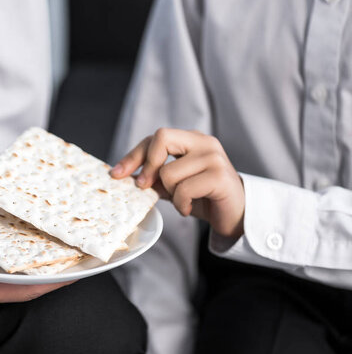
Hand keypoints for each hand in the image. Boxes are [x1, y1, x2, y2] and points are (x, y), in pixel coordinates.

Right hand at [0, 223, 71, 306]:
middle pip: (17, 275)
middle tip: (78, 245)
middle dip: (48, 264)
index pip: (15, 289)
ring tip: (57, 231)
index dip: (49, 282)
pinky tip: (15, 220)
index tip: (79, 270)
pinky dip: (4, 233)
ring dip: (30, 248)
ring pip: (4, 258)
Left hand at [110, 128, 244, 237]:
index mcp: (191, 139)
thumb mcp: (173, 185)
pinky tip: (188, 208)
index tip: (116, 174)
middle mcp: (204, 142)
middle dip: (147, 166)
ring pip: (168, 172)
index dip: (133, 156)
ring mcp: (214, 157)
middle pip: (161, 138)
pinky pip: (183, 190)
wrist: (236, 215)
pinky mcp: (220, 176)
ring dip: (169, 194)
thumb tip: (124, 175)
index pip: (155, 138)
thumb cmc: (203, 198)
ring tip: (182, 201)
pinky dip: (180, 204)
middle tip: (145, 187)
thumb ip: (154, 177)